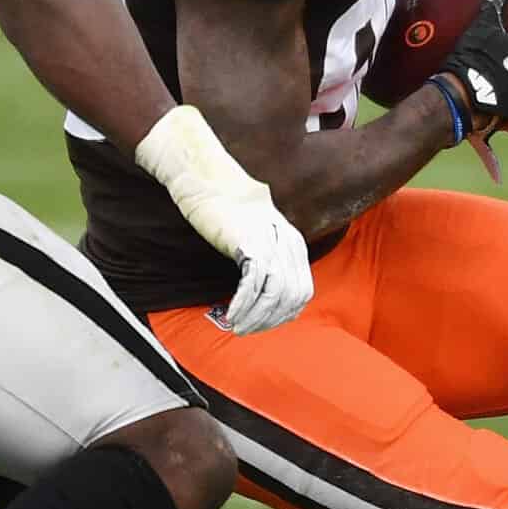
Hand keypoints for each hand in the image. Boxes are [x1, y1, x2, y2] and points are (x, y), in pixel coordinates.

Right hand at [133, 104, 313, 333]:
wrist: (205, 178)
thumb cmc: (225, 208)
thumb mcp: (254, 233)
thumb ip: (265, 257)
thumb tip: (262, 291)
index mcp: (294, 242)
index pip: (302, 291)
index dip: (284, 314)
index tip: (262, 324)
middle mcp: (288, 243)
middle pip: (292, 297)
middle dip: (270, 321)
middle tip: (247, 330)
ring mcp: (270, 242)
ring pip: (275, 296)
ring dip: (256, 318)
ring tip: (237, 326)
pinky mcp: (250, 242)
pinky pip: (254, 285)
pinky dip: (244, 306)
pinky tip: (232, 315)